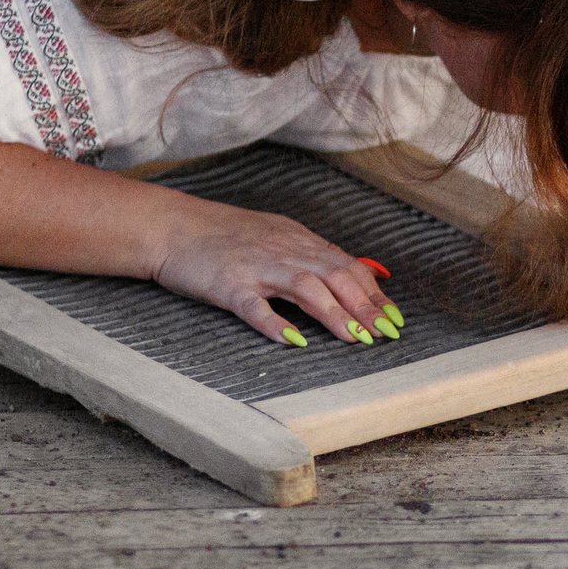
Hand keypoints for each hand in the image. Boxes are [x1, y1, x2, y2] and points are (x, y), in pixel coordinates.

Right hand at [150, 194, 396, 347]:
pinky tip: (294, 342)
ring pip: (305, 288)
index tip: (395, 320)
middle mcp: (284, 252)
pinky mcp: (228, 285)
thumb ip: (310, 254)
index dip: (375, 295)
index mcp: (297, 242)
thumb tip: (351, 272)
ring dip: (335, 315)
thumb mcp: (275, 235)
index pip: (348, 267)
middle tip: (386, 335)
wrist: (172, 226)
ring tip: (356, 339)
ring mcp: (256, 268)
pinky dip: (276, 324)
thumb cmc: (222, 235)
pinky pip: (255, 306)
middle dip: (366, 308)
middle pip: (336, 276)